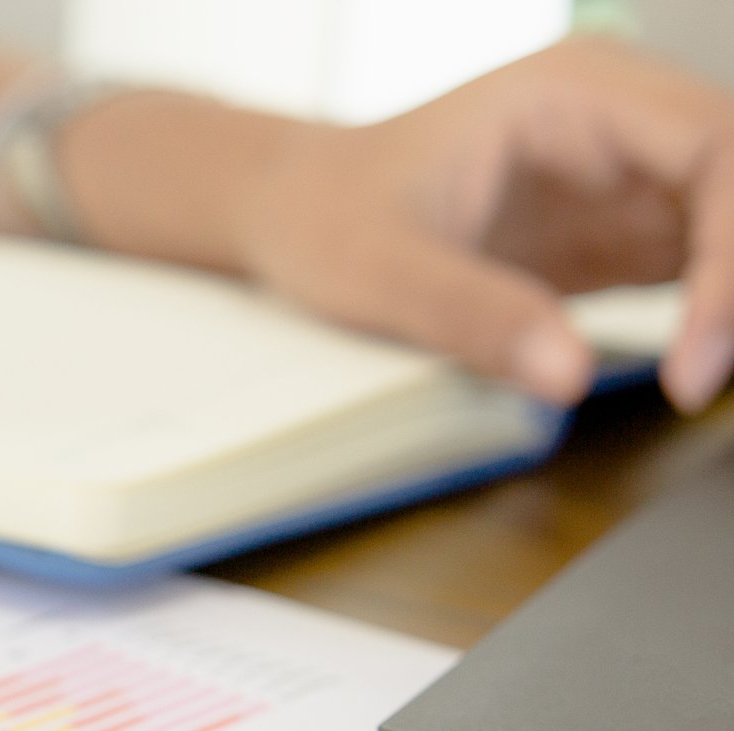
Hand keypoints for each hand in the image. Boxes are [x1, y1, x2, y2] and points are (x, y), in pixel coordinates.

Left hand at [65, 38, 733, 409]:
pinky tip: (699, 372)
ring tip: (702, 381)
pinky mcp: (625, 232)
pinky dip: (717, 319)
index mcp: (574, 95)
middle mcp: (620, 122)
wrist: (294, 213)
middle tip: (707, 380)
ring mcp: (630, 175)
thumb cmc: (327, 218)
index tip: (699, 357)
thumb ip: (471, 316)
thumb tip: (567, 374)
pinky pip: (709, 267)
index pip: (714, 153)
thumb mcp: (381, 273)